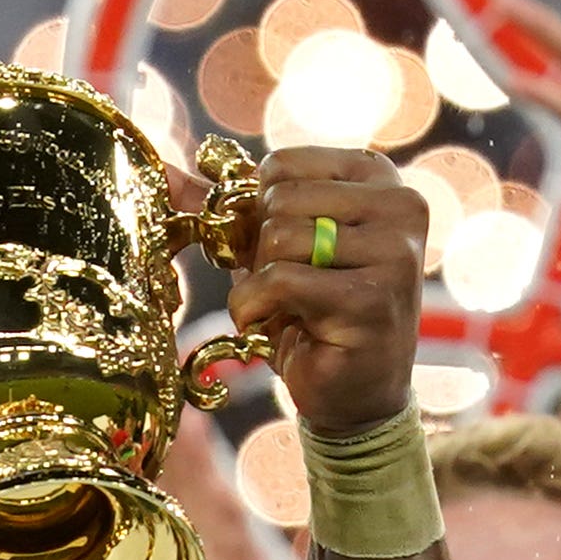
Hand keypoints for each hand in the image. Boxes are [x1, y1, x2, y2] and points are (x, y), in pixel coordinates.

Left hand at [219, 147, 430, 436]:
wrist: (356, 393)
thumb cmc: (315, 313)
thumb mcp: (276, 246)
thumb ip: (233, 205)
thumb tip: (161, 173)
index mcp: (377, 177)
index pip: (283, 165)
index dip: (258, 212)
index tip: (276, 250)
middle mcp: (399, 205)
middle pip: (280, 199)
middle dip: (260, 249)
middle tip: (284, 287)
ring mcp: (394, 252)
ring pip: (279, 237)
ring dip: (259, 282)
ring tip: (286, 308)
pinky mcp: (373, 299)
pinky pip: (280, 280)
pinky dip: (256, 308)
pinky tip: (273, 327)